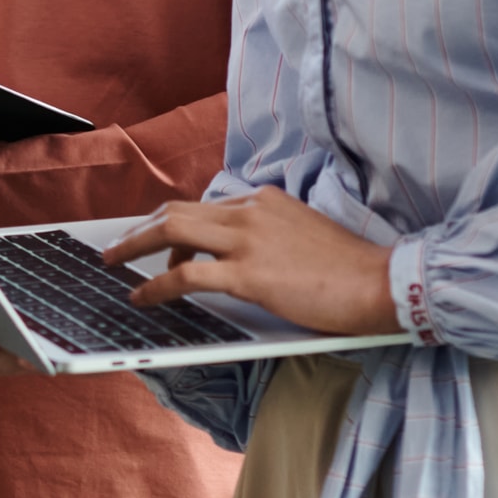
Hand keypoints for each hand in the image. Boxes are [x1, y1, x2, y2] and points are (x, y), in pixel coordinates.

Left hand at [102, 192, 400, 335]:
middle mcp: (251, 211)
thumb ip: (270, 237)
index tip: (158, 239)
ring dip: (134, 246)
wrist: (383, 283)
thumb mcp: (304, 235)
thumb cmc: (351, 270)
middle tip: (119, 245)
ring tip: (115, 263)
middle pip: (178, 211)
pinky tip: (142, 297)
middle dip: (141, 228)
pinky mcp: (249, 274)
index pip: (206, 206)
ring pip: (172, 231)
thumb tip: (239, 259)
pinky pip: (186, 275)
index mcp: (265, 200)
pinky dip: (156, 286)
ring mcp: (248, 240)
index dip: (175, 224)